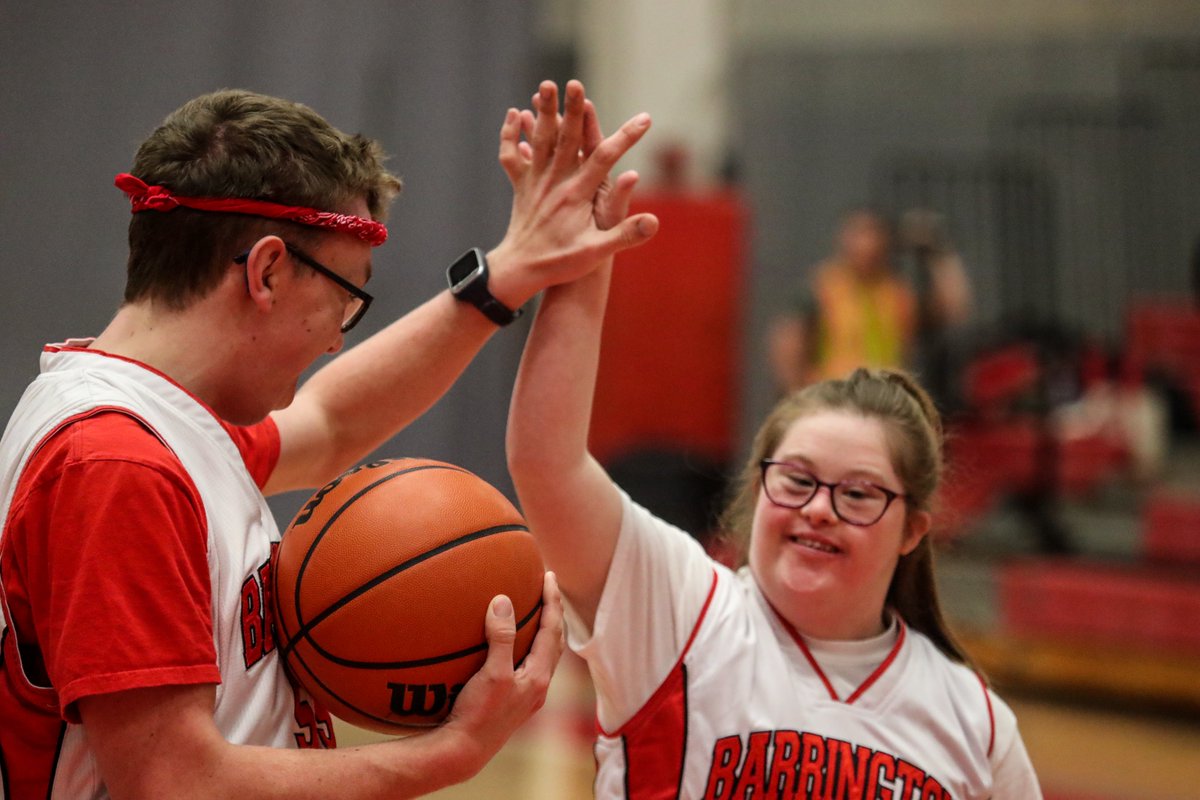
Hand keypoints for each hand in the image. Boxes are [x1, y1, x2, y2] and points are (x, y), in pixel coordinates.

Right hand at [440, 572, 564, 773]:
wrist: (464, 752)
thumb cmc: (479, 715)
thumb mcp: (492, 674)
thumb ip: (500, 638)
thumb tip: (503, 600)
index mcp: (540, 676)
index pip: (553, 630)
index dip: (553, 601)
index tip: (549, 576)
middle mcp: (539, 685)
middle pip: (554, 641)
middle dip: (554, 613)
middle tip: (548, 588)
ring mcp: (527, 694)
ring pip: (543, 654)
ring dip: (543, 630)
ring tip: (535, 610)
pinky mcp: (512, 701)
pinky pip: (526, 664)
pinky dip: (524, 646)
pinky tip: (506, 643)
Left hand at [486, 80, 657, 307]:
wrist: (518, 272)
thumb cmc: (560, 264)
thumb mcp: (597, 253)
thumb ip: (625, 234)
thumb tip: (654, 221)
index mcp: (576, 195)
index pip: (605, 158)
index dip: (626, 137)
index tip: (645, 118)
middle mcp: (554, 183)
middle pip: (566, 138)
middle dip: (574, 109)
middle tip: (576, 83)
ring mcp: (535, 182)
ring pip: (539, 140)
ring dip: (543, 112)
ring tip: (544, 86)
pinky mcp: (521, 187)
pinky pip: (513, 156)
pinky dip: (512, 135)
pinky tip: (513, 114)